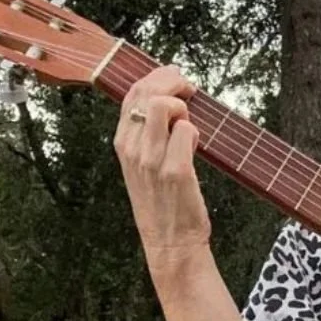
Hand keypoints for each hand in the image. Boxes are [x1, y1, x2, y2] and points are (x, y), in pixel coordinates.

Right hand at [112, 65, 210, 269]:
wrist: (170, 243)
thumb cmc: (162, 203)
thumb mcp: (142, 165)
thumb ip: (148, 134)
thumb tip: (166, 100)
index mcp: (123, 144)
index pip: (132, 94)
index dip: (156, 77)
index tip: (175, 78)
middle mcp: (133, 149)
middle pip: (146, 92)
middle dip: (172, 81)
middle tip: (189, 89)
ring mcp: (152, 160)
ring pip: (162, 106)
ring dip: (182, 106)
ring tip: (189, 122)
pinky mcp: (175, 171)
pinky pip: (188, 130)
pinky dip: (196, 131)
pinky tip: (196, 145)